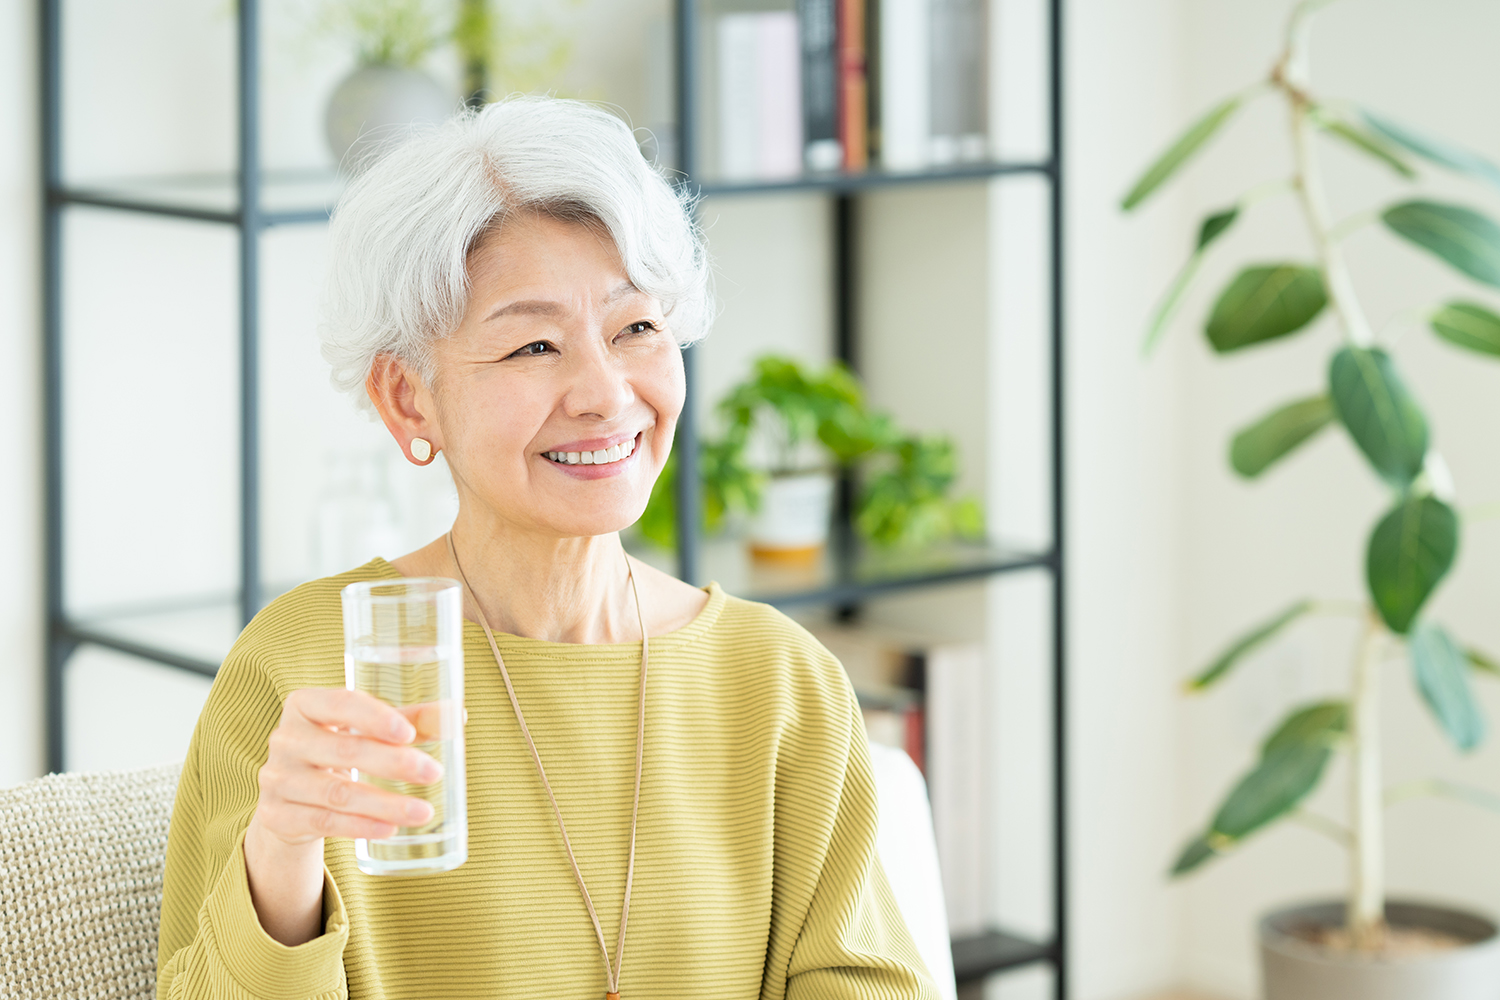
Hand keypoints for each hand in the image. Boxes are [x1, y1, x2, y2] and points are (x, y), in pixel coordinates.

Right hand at [254, 687, 441, 845]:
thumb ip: (409, 721)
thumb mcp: (366, 730)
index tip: (409, 733)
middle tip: (433, 773)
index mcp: (305, 704)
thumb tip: (456, 715)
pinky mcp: (276, 816)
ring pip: (337, 793)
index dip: (374, 717)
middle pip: (344, 750)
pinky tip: (390, 829)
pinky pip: (323, 822)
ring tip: (423, 812)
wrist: (288, 797)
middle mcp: (285, 739)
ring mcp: (276, 779)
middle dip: (393, 763)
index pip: (340, 703)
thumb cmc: (337, 748)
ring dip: (384, 803)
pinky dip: (360, 826)